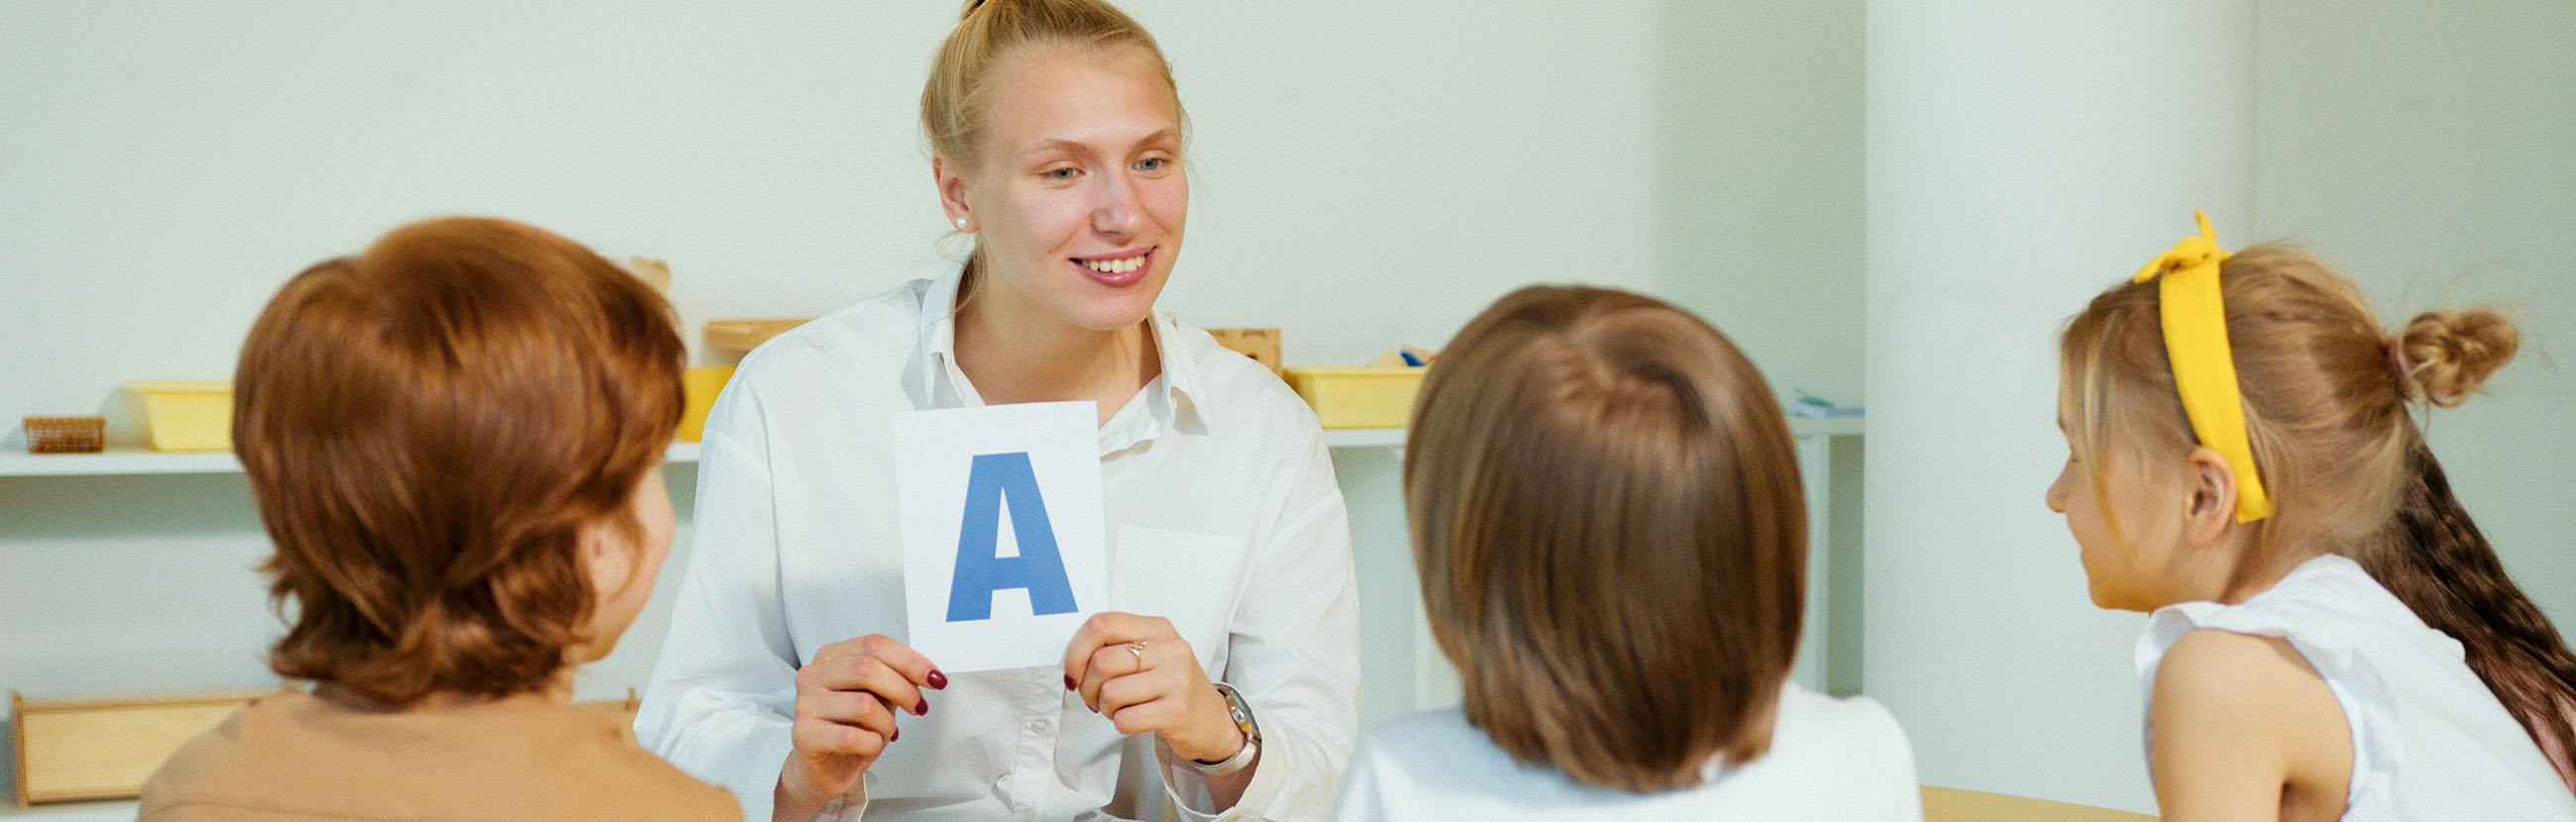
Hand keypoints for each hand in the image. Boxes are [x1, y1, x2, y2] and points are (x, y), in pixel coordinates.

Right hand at [775, 635, 945, 820]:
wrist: (823, 768)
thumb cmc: (850, 729)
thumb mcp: (877, 697)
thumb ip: (894, 679)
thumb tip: (925, 674)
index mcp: (831, 657)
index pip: (874, 645)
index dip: (910, 660)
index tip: (933, 678)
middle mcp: (813, 675)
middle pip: (867, 667)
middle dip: (903, 689)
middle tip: (918, 707)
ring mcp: (805, 704)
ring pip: (863, 704)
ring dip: (887, 723)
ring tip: (885, 732)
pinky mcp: (803, 734)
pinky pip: (851, 736)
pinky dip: (872, 743)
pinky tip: (869, 745)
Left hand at [1062, 612, 1243, 762]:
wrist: (1212, 720)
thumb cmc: (1172, 686)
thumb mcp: (1151, 654)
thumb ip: (1115, 647)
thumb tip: (1071, 662)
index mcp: (1158, 628)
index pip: (1101, 624)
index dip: (1076, 651)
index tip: (1074, 670)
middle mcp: (1171, 648)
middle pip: (1101, 662)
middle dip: (1088, 687)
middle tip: (1096, 697)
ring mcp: (1177, 679)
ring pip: (1110, 692)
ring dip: (1104, 708)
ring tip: (1120, 708)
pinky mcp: (1177, 710)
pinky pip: (1125, 719)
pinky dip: (1120, 724)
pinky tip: (1136, 720)